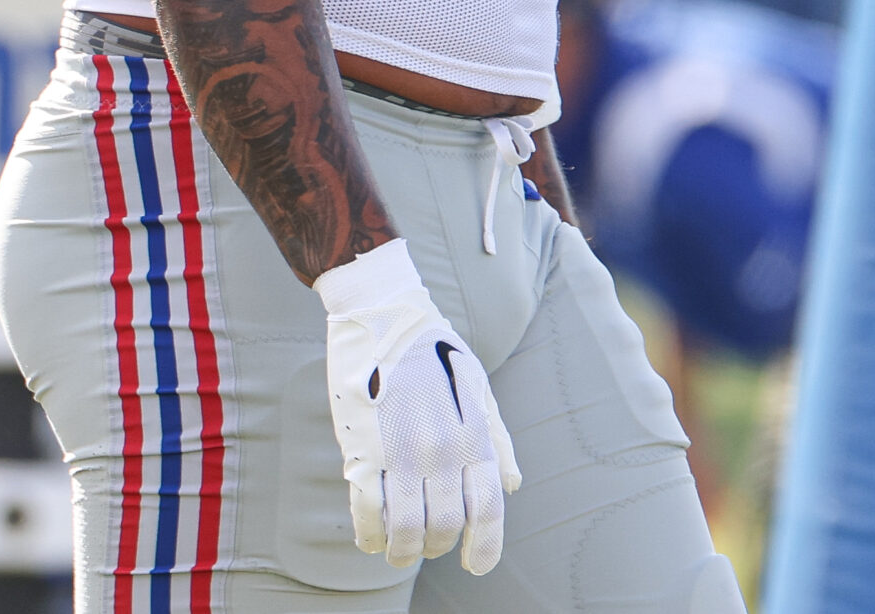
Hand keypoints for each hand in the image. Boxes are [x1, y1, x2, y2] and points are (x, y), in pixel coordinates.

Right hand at [313, 239, 520, 573]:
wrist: (382, 309)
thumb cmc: (433, 347)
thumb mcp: (476, 385)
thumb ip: (495, 438)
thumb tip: (512, 485)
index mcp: (473, 433)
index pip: (488, 509)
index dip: (485, 548)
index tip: (476, 565)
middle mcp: (442, 447)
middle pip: (446, 527)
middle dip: (437, 546)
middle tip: (426, 544)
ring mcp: (401, 449)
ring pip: (407, 529)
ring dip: (402, 551)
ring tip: (397, 552)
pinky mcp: (362, 445)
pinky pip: (368, 510)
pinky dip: (370, 534)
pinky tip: (371, 537)